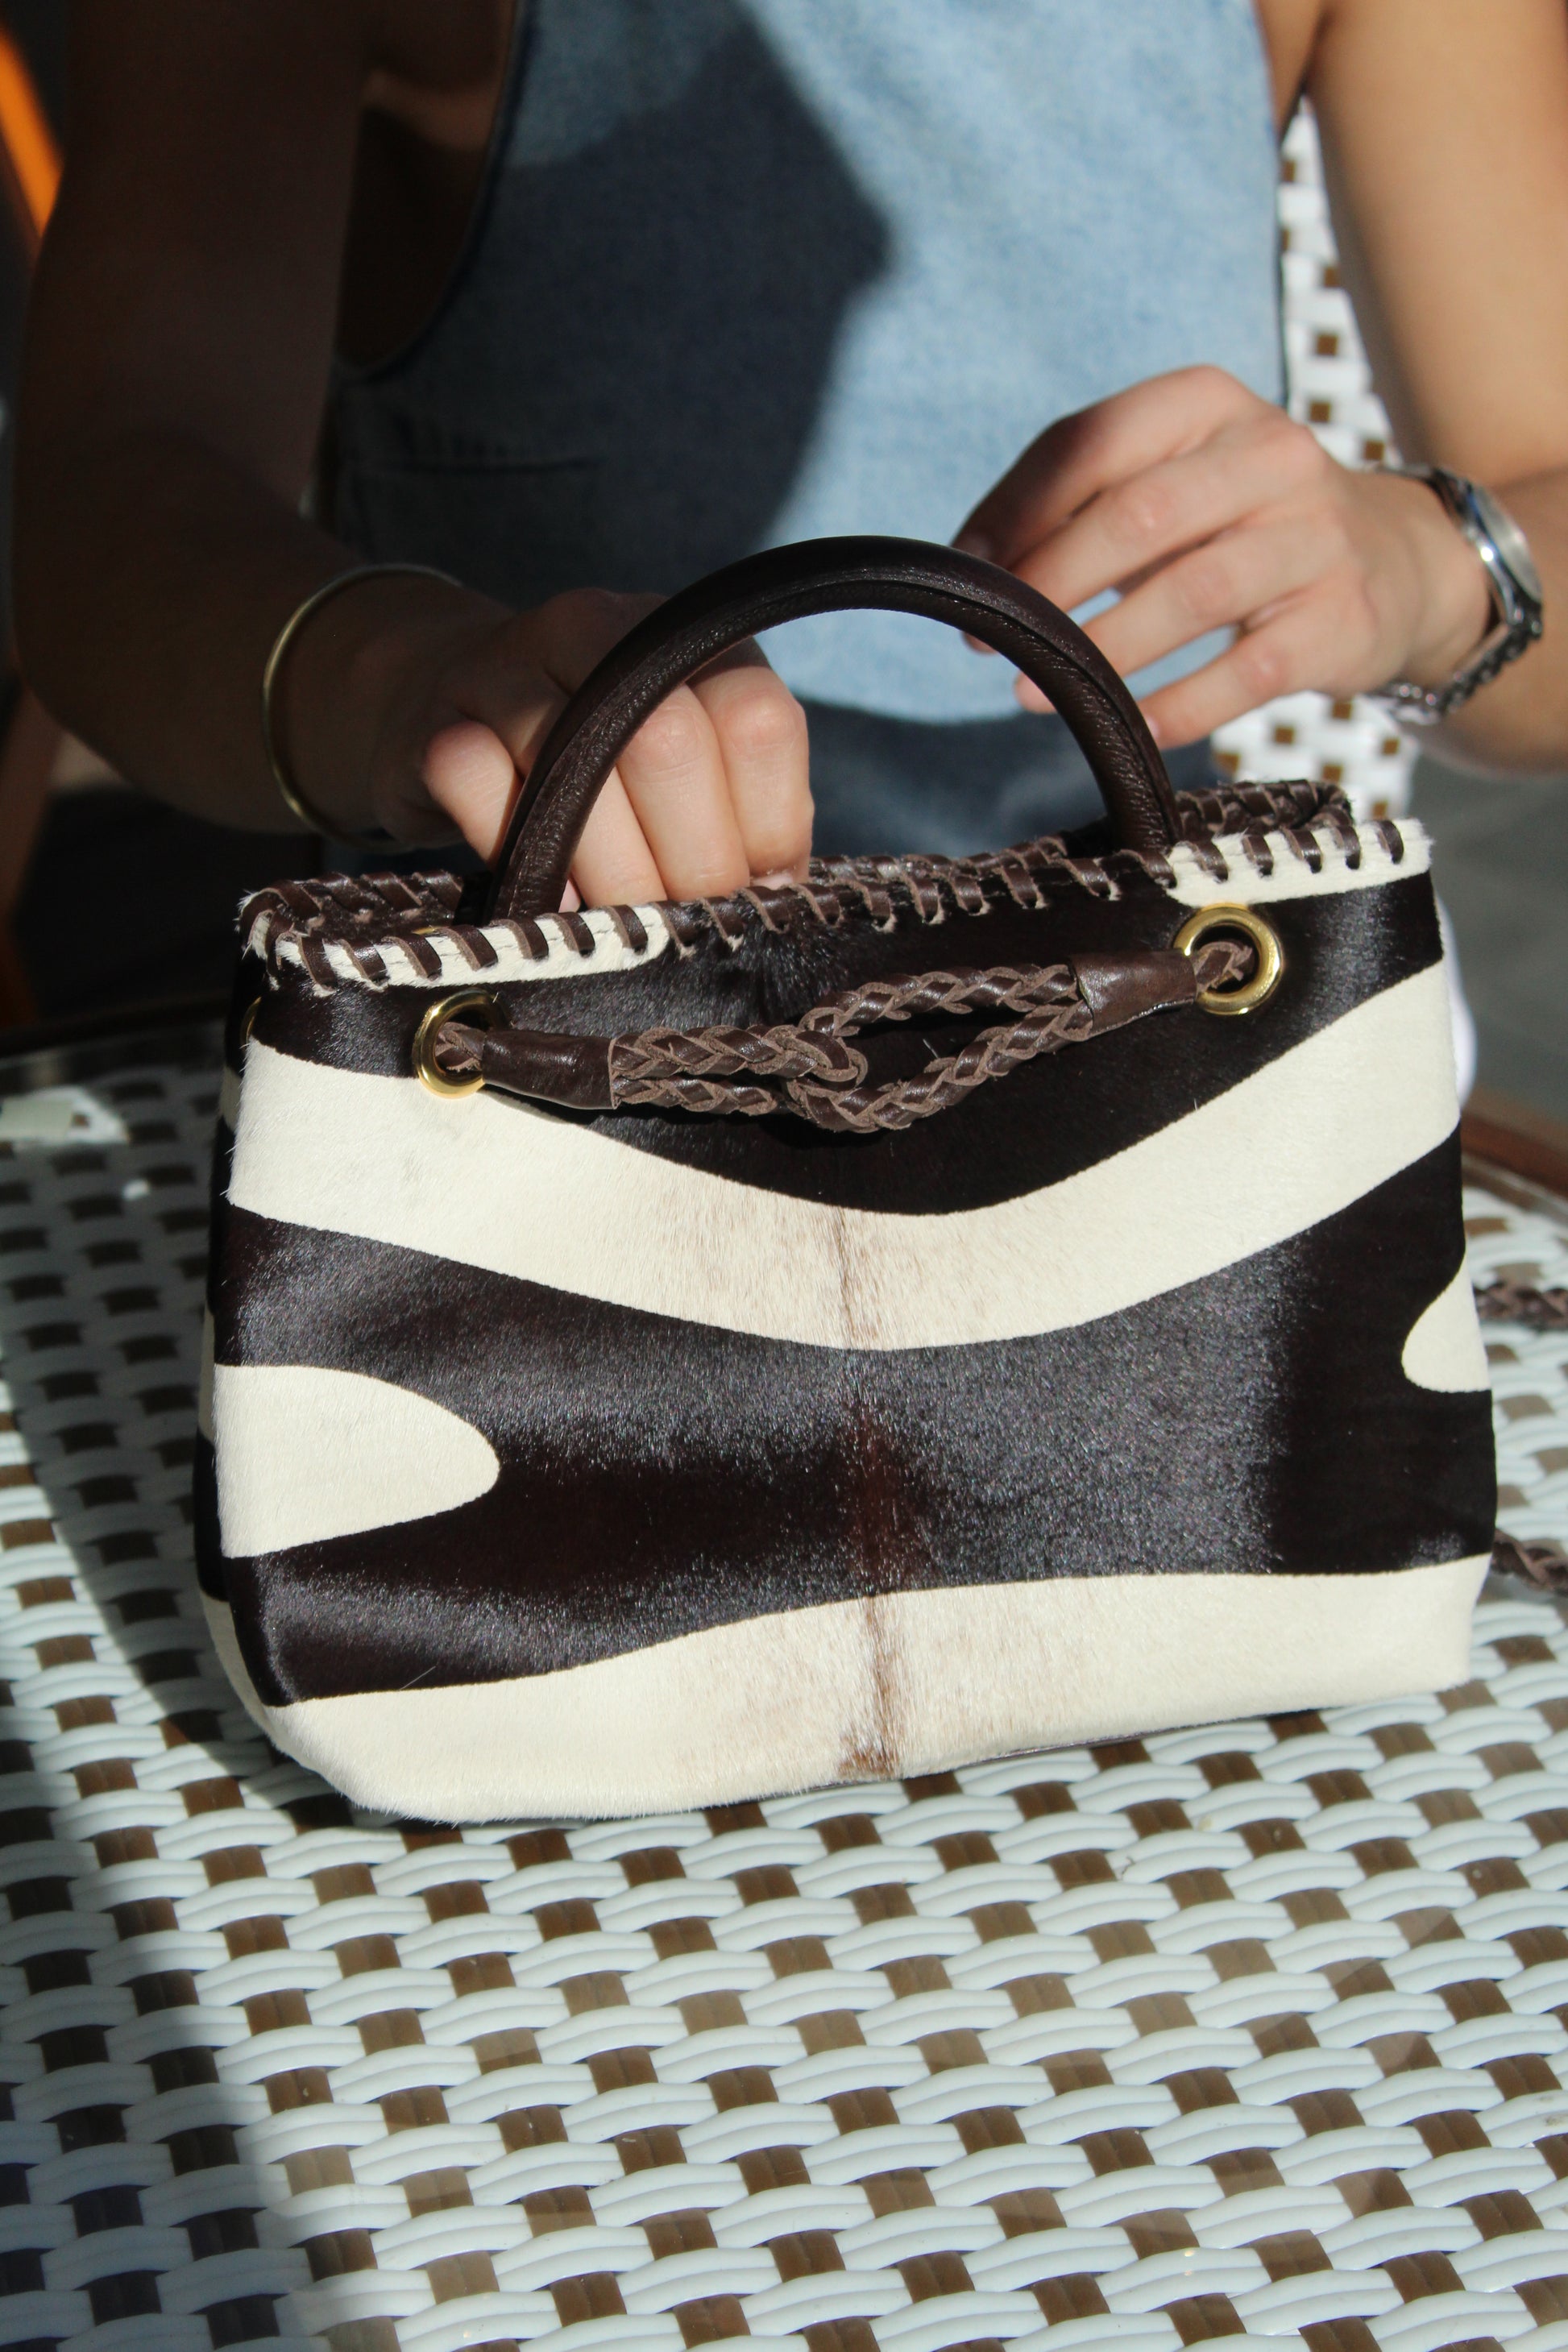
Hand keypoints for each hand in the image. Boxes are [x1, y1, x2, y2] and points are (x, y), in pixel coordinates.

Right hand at [281, 572, 811, 904]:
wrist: (442, 701)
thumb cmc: (593, 763)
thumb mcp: (685, 777)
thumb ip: (739, 821)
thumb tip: (773, 900)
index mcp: (691, 639)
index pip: (757, 720)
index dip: (764, 824)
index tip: (751, 889)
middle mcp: (604, 628)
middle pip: (669, 741)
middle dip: (689, 861)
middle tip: (683, 921)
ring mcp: (511, 663)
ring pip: (575, 766)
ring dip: (607, 870)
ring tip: (619, 921)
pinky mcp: (435, 719)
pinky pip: (476, 782)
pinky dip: (514, 851)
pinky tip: (542, 887)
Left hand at [955, 366, 1494, 743]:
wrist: (1396, 563)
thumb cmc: (1242, 523)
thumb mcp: (1175, 480)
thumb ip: (1086, 502)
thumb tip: (978, 565)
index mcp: (1208, 404)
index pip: (1095, 441)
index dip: (1019, 509)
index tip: (968, 570)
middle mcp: (1270, 456)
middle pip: (1138, 515)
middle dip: (1049, 583)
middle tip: (991, 638)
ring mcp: (1315, 536)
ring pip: (1191, 593)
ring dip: (1100, 651)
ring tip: (1033, 691)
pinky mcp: (1340, 619)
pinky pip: (1245, 673)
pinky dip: (1178, 705)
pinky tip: (1128, 727)